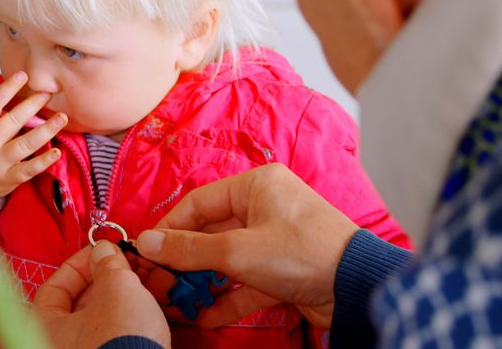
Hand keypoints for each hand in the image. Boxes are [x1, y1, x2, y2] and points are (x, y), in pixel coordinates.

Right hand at [0, 72, 65, 204]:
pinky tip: (56, 152)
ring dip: (46, 130)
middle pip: (12, 121)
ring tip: (61, 118)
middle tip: (47, 93)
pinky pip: (29, 169)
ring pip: (26, 144)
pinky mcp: (8, 179)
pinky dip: (44, 161)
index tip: (22, 75)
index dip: (7, 89)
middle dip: (32, 105)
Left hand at [34, 241, 170, 347]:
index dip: (80, 264)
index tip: (103, 251)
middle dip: (112, 277)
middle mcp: (60, 345)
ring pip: (105, 317)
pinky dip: (134, 315)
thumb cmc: (120, 340)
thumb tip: (105, 250)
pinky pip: (119, 333)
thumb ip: (109, 264)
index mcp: (45, 327)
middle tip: (133, 262)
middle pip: (82, 301)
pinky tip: (155, 300)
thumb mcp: (118, 289)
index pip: (55, 286)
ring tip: (153, 277)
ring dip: (128, 293)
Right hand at [135, 163, 358, 327]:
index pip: (199, 202)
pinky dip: (227, 297)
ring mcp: (276, 239)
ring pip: (228, 260)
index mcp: (256, 185)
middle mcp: (266, 207)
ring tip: (179, 302)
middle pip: (211, 232)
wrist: (355, 286)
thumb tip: (148, 243)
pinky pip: (246, 281)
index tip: (146, 252)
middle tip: (160, 283)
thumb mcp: (237, 251)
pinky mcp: (284, 269)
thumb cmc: (302, 252)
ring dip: (204, 282)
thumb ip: (189, 249)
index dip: (169, 228)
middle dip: (185, 261)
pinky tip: (205, 315)